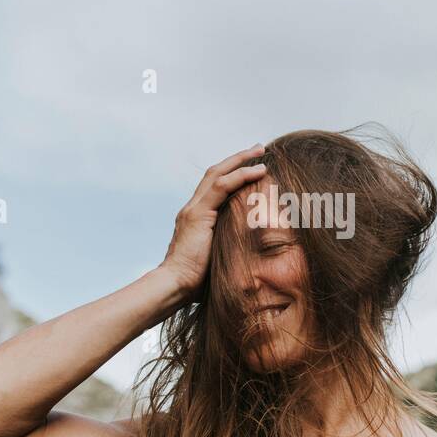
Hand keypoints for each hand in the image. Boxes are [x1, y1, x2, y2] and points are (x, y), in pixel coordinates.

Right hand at [160, 144, 267, 302]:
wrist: (175, 287)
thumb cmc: (196, 283)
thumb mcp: (219, 258)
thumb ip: (229, 248)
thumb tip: (254, 253)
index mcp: (196, 217)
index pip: (214, 186)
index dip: (233, 173)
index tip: (253, 167)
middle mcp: (192, 208)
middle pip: (215, 173)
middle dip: (238, 159)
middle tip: (259, 149)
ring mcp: (193, 209)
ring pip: (218, 174)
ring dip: (241, 160)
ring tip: (261, 152)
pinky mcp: (197, 214)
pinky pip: (221, 187)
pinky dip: (240, 176)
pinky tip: (258, 171)